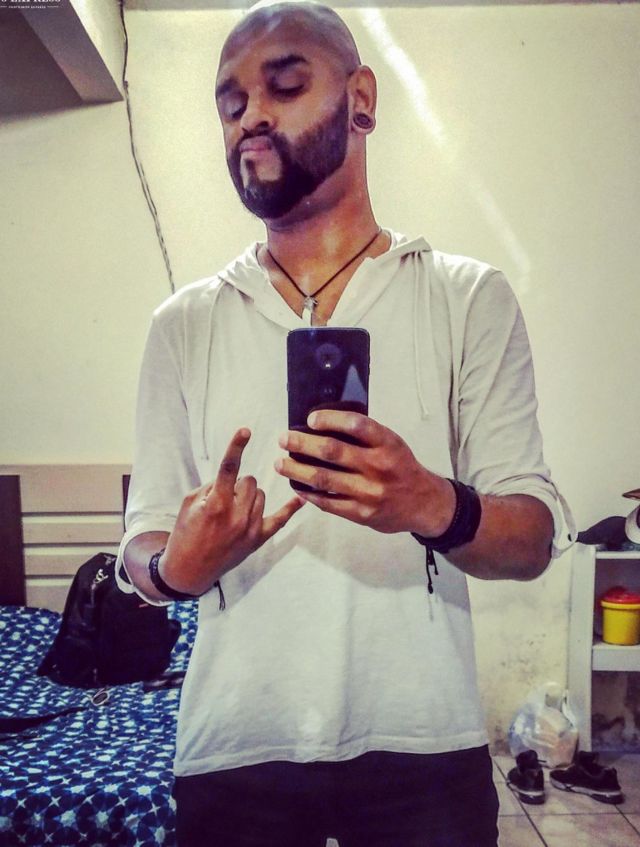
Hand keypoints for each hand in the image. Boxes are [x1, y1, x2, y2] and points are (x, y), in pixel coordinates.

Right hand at [161, 428, 304, 594]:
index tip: (245, 430)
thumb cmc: (185, 533)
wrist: (189, 569)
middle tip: (224, 498)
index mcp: (215, 503)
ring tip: (233, 511)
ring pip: (261, 495)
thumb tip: (232, 477)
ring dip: (249, 496)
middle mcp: (235, 515)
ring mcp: (249, 528)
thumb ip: (211, 486)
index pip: (229, 468)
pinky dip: (290, 508)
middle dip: (237, 484)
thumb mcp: (189, 504)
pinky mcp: (258, 539)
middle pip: (249, 481)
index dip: (236, 447)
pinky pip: (280, 519)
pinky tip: (302, 498)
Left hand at [275, 411, 453, 535]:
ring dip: (297, 470)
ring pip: (324, 479)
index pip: (356, 425)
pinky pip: (328, 502)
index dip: (330, 419)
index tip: (310, 419)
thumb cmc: (401, 467)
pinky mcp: (362, 513)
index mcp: (387, 444)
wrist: (424, 504)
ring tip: (280, 463)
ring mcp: (369, 492)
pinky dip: (309, 494)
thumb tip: (324, 426)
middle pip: (332, 452)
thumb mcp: (392, 444)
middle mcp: (378, 466)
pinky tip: (297, 487)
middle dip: (302, 444)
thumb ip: (365, 436)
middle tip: (284, 439)